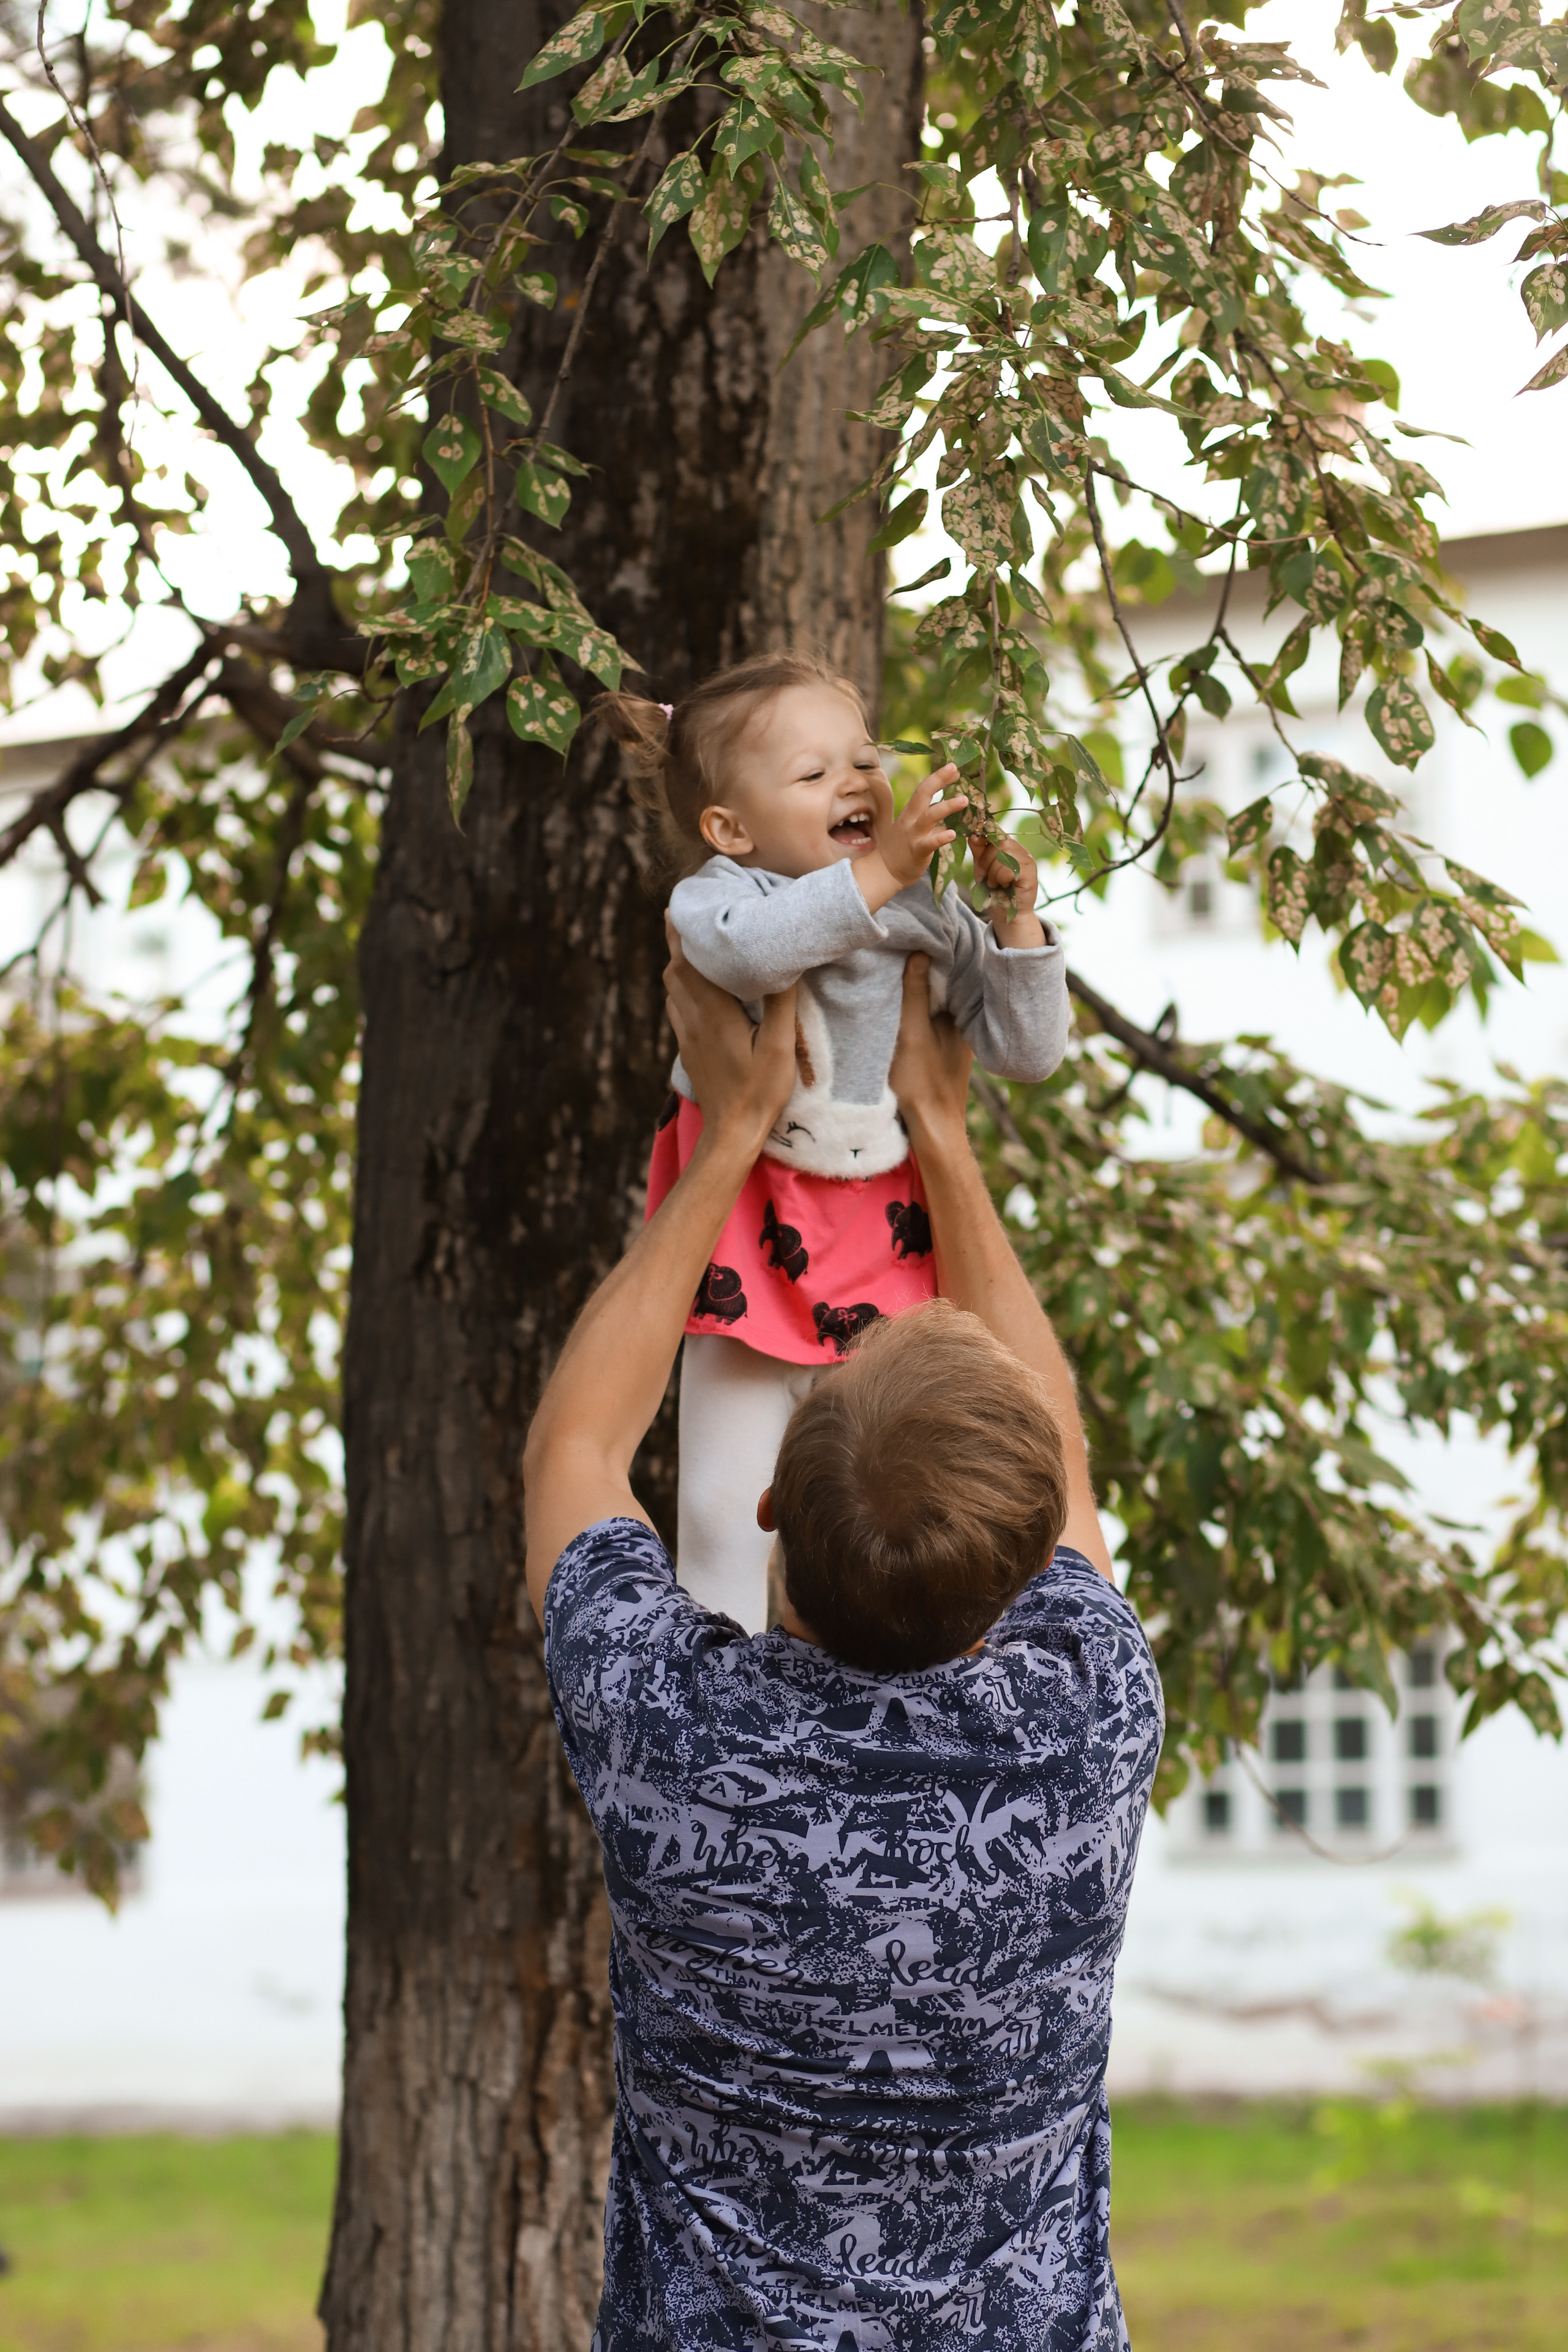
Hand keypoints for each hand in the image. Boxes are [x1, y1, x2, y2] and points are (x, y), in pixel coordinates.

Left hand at [663, 916, 796, 1153]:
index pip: (689, 962)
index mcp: (713, 1013)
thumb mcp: (779, 1048)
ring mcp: (686, 1034)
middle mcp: (693, 1018)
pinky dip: (681, 986)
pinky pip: (677, 1007)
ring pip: (673, 988)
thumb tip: (782, 965)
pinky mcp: (687, 1048)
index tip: (678, 906)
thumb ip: (780, 1004)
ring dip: (678, 962)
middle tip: (685, 914)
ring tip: (692, 943)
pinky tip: (695, 987)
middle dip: (677, 940)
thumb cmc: (760, 1092)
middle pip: (675, 970)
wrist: (730, 1133)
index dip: (681, 933)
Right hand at [876, 766, 968, 892]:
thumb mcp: (913, 827)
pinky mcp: (917, 852)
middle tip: (955, 768)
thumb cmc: (901, 849)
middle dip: (938, 780)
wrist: (883, 871)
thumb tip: (950, 806)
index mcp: (910, 812)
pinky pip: (929, 843)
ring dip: (946, 807)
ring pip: (929, 817)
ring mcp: (913, 835)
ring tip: (963, 800)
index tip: (953, 768)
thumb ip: (930, 817)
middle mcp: (911, 820)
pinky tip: (953, 834)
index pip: (923, 789)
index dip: (938, 777)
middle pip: (923, 794)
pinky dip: (941, 838)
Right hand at [888, 951, 972, 1150]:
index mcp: (962, 1016)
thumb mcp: (913, 1033)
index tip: (916, 935)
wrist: (932, 1130)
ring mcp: (952, 1040)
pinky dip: (916, 1011)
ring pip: (934, 1006)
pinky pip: (928, 1022)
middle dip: (925, 970)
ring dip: (918, 992)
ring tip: (895, 969)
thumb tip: (921, 951)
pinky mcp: (939, 1052)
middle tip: (900, 947)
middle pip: (942, 988)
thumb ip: (915, 994)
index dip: (935, 955)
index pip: (952, 973)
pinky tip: (899, 1006)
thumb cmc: (923, 1082)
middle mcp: (962, 1025)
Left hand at [970, 829, 1045, 948]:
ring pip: (1003, 854)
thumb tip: (973, 834)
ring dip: (993, 873)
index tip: (980, 857)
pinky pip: (1008, 869)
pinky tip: (1005, 886)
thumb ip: (978, 850)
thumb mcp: (982, 867)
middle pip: (998, 842)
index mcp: (1009, 846)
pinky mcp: (1031, 873)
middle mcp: (1021, 850)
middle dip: (987, 862)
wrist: (1006, 914)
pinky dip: (1001, 880)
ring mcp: (1028, 860)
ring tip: (997, 883)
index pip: (996, 831)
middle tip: (990, 878)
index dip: (984, 841)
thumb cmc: (994, 890)